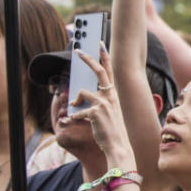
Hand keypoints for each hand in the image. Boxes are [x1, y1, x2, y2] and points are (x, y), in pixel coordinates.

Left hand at [67, 45, 133, 164]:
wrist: (118, 146)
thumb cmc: (111, 130)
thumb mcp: (107, 113)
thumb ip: (94, 103)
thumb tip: (76, 98)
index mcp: (113, 95)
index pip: (109, 72)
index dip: (104, 57)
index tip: (100, 44)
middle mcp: (110, 96)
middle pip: (99, 72)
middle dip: (88, 60)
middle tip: (78, 51)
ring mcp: (104, 104)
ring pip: (81, 93)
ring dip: (75, 101)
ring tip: (74, 109)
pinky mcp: (95, 112)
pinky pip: (77, 111)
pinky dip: (73, 118)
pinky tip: (73, 122)